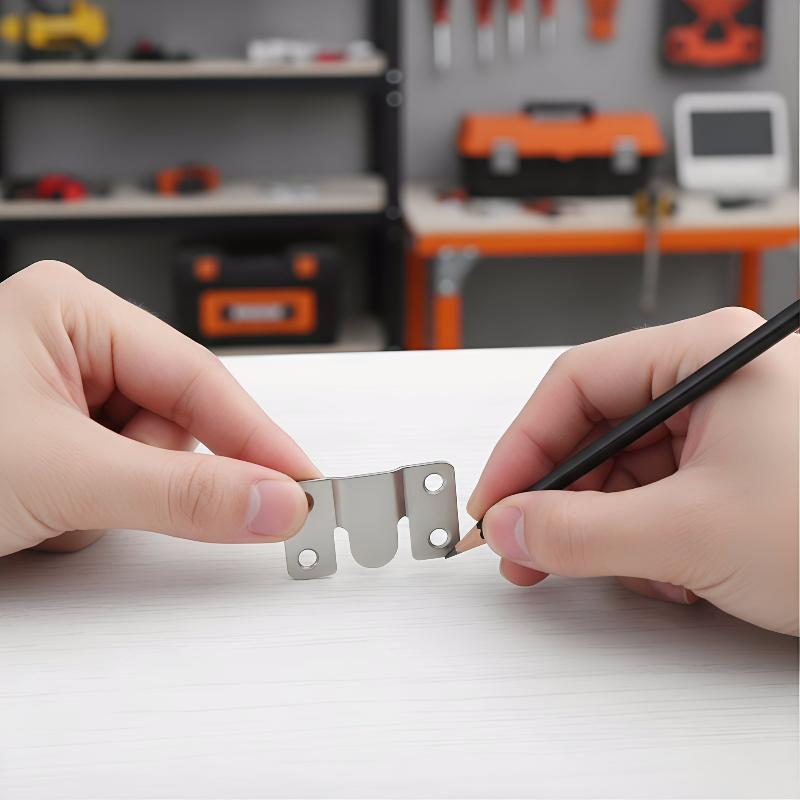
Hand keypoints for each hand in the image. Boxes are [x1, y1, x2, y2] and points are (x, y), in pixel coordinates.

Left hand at [0, 261, 318, 557]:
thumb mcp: (63, 471)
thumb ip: (179, 492)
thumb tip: (272, 500)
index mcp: (72, 311)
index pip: (198, 377)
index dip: (255, 437)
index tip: (300, 484)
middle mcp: (70, 348)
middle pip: (174, 425)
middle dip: (149, 474)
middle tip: (122, 499)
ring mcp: (59, 402)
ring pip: (145, 464)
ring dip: (111, 499)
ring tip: (48, 503)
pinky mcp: (51, 451)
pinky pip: (112, 487)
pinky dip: (87, 512)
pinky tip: (37, 512)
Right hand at [469, 307, 798, 635]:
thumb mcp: (693, 531)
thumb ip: (582, 530)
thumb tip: (511, 524)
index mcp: (706, 355)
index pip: (576, 385)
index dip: (523, 447)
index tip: (494, 501)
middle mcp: (716, 382)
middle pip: (598, 430)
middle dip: (563, 498)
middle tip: (530, 547)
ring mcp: (730, 427)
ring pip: (628, 472)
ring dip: (611, 528)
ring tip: (630, 571)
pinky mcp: (740, 471)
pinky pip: (662, 496)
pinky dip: (650, 541)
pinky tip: (673, 574)